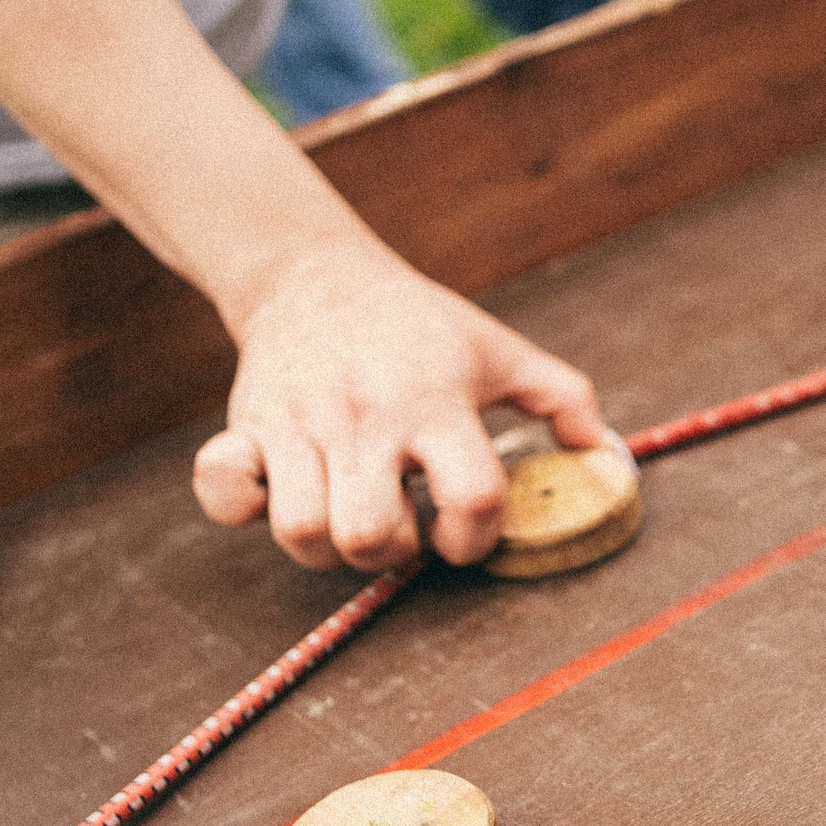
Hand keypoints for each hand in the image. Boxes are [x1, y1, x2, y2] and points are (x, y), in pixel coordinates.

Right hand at [191, 239, 605, 572]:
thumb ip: (562, 398)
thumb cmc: (420, 325)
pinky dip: (238, 507)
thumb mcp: (498, 350)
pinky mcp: (244, 425)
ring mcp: (299, 422)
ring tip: (350, 515)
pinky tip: (273, 492)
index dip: (477, 536)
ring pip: (303, 533)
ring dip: (330, 546)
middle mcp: (366, 416)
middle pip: (372, 535)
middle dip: (394, 552)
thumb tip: (602, 455)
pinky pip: (222, 489)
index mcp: (436, 401)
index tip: (462, 531)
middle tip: (402, 525)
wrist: (316, 273)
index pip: (474, 497)